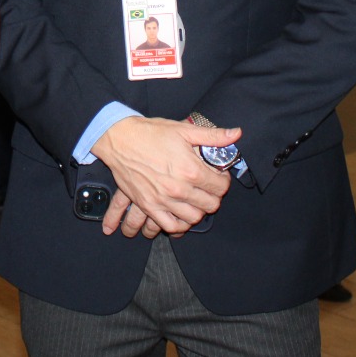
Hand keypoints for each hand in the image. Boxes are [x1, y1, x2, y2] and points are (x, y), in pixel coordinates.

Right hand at [90, 117, 237, 234]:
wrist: (119, 139)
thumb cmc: (150, 133)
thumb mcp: (183, 130)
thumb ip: (212, 136)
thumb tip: (236, 134)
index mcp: (190, 169)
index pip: (220, 187)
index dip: (223, 181)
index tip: (218, 176)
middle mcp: (179, 189)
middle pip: (210, 205)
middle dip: (213, 197)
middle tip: (208, 188)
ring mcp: (163, 200)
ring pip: (193, 218)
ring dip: (199, 211)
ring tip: (196, 200)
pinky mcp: (148, 206)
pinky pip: (170, 226)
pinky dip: (179, 225)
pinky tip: (181, 215)